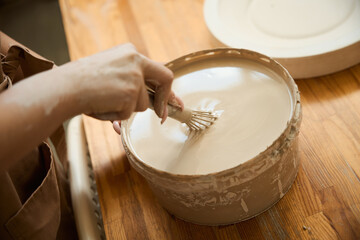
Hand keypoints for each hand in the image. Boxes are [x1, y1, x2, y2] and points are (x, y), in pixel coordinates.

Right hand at [60, 43, 182, 125]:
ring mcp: (135, 76)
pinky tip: (101, 106)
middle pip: (165, 78)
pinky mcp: (131, 92)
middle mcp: (136, 60)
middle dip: (166, 99)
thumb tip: (149, 105)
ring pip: (142, 104)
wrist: (64, 87)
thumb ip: (130, 81)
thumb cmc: (81, 82)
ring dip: (125, 109)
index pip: (157, 70)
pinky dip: (114, 116)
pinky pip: (128, 114)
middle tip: (163, 115)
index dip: (166, 88)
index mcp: (130, 53)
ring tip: (104, 102)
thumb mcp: (110, 72)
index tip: (173, 101)